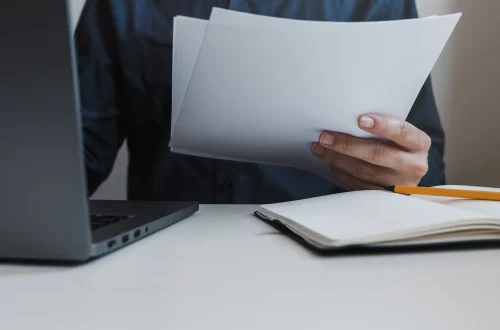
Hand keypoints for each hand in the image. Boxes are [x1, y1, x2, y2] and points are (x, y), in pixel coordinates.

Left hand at [311, 114, 430, 190]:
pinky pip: (358, 186)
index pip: (402, 132)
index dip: (382, 125)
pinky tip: (330, 163)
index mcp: (419, 143)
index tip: (360, 120)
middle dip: (347, 145)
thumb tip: (346, 118)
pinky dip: (341, 173)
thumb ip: (381, 127)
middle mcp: (414, 165)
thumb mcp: (398, 135)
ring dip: (337, 159)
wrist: (407, 173)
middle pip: (378, 154)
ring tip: (320, 148)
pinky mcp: (385, 198)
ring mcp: (399, 185)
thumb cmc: (397, 146)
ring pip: (364, 172)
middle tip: (325, 137)